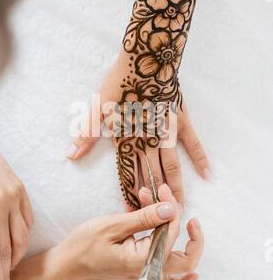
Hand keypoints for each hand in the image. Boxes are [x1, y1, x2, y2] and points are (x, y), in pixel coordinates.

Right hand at [55, 184, 202, 279]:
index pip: (171, 233)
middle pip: (187, 259)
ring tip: (180, 221)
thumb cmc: (85, 245)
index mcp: (143, 260)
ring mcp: (146, 276)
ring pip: (180, 268)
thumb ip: (145, 219)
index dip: (171, 209)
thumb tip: (171, 209)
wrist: (68, 265)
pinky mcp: (142, 274)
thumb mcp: (114, 226)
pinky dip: (182, 279)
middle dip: (191, 233)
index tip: (163, 191)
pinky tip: (192, 274)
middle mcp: (149, 272)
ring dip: (185, 244)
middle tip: (183, 210)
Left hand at [67, 56, 209, 210]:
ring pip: (172, 167)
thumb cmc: (120, 81)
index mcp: (127, 139)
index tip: (132, 214)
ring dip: (175, 188)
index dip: (129, 195)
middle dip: (153, 199)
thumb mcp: (98, 107)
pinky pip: (193, 143)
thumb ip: (86, 134)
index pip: (127, 174)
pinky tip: (207, 175)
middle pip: (150, 176)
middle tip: (159, 221)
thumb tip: (70, 155)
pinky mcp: (181, 120)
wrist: (146, 58)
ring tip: (179, 207)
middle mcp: (148, 141)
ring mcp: (167, 132)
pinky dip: (200, 158)